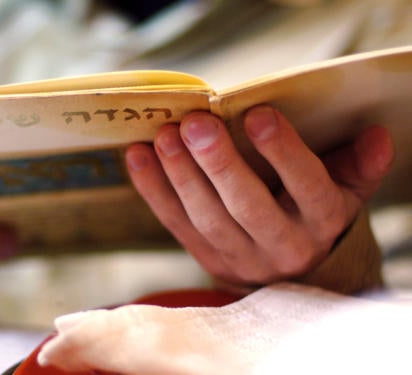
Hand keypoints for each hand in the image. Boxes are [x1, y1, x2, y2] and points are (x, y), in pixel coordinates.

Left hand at [125, 105, 393, 286]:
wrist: (292, 273)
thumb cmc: (316, 213)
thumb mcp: (345, 190)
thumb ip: (358, 165)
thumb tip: (376, 135)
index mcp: (322, 221)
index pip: (307, 187)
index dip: (283, 152)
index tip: (259, 114)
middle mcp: (281, 245)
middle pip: (248, 206)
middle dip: (219, 165)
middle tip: (196, 123)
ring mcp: (240, 257)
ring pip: (206, 219)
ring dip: (180, 176)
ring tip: (164, 136)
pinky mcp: (207, 258)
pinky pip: (176, 225)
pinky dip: (154, 191)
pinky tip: (137, 156)